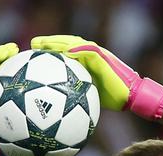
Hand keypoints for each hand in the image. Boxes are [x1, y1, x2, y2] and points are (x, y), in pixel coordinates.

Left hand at [30, 35, 162, 119]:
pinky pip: (88, 52)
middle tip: (33, 44)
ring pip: (74, 43)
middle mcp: (90, 55)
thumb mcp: (88, 95)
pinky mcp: (103, 59)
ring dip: (58, 42)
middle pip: (67, 42)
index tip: (34, 52)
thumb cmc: (112, 99)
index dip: (50, 48)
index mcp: (86, 62)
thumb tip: (56, 106)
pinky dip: (75, 51)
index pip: (65, 50)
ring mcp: (97, 55)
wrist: (130, 97)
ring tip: (43, 44)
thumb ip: (74, 92)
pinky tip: (63, 53)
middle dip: (50, 42)